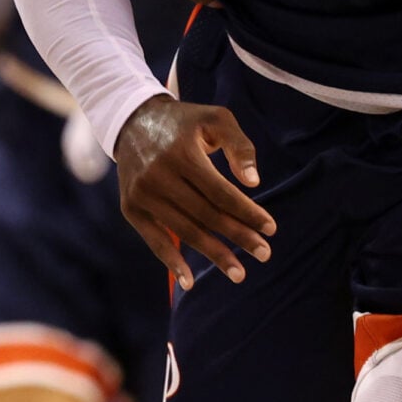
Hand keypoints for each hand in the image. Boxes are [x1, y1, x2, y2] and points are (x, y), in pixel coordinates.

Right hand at [113, 95, 275, 287]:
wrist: (132, 122)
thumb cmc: (184, 123)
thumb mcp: (216, 119)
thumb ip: (240, 146)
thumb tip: (254, 182)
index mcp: (181, 153)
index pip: (221, 192)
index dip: (247, 212)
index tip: (271, 229)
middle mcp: (157, 175)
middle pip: (206, 214)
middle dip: (238, 237)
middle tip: (265, 254)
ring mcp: (141, 194)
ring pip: (184, 231)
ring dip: (214, 254)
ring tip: (239, 273)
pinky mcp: (130, 207)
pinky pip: (154, 240)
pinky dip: (172, 263)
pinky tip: (190, 282)